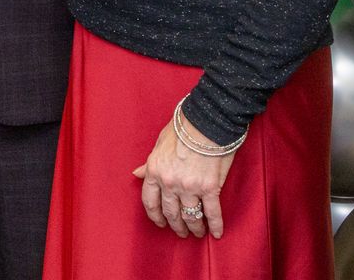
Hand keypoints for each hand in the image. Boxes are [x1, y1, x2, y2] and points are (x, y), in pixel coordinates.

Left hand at [133, 112, 236, 239]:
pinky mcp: (210, 188)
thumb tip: (137, 174)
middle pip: (170, 213)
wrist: (207, 120)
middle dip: (176, 225)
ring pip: (190, 216)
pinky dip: (215, 225)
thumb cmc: (183, 127)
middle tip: (181, 232)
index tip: (160, 223)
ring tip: (197, 232)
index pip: (150, 201)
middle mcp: (170, 183)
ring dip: (194, 228)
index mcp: (155, 171)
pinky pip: (212, 212)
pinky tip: (217, 233)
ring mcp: (190, 187)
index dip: (155, 216)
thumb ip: (149, 163)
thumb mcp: (159, 143)